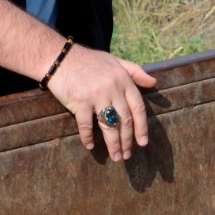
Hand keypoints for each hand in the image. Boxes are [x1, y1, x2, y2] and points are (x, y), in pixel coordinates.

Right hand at [46, 43, 157, 161]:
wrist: (60, 57)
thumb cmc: (89, 61)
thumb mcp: (115, 61)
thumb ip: (135, 72)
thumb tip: (154, 82)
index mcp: (123, 80)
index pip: (138, 107)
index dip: (142, 127)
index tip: (143, 142)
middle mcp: (113, 88)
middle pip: (125, 120)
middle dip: (127, 141)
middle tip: (127, 155)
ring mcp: (97, 95)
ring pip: (109, 126)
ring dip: (114, 145)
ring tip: (116, 157)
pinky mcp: (80, 101)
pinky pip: (86, 125)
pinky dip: (87, 137)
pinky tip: (90, 146)